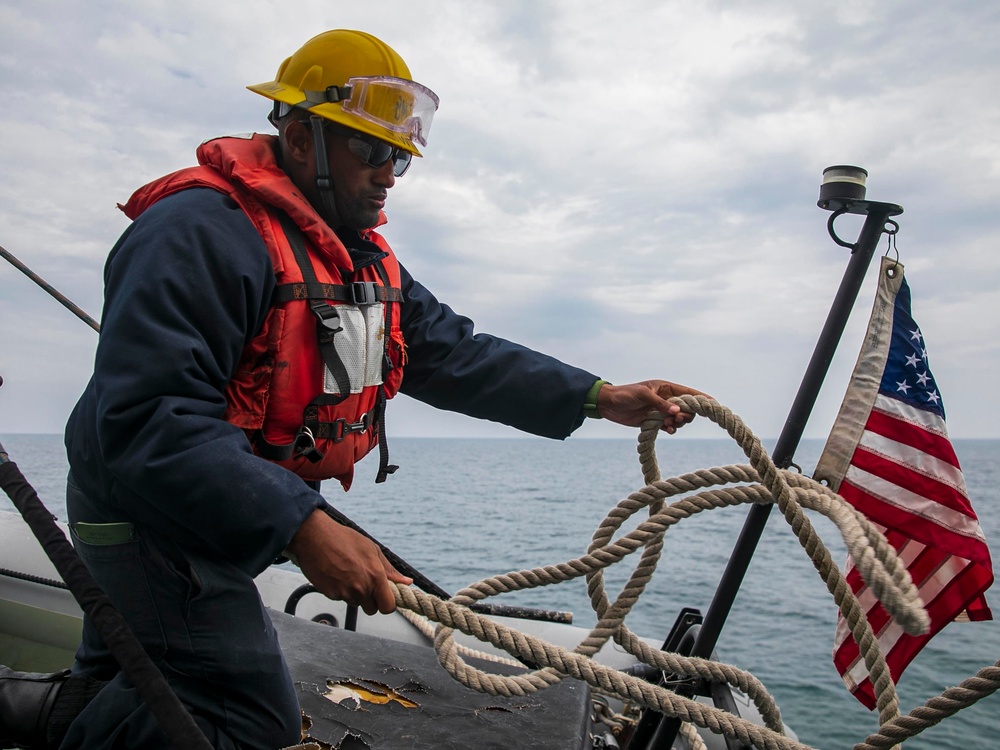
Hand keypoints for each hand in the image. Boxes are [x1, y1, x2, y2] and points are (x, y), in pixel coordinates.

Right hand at [286, 508, 411, 614]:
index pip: (388, 607)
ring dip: (354, 594)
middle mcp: (361, 588)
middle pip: (372, 609)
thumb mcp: (372, 549)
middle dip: (370, 600)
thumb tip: (407, 582)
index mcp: (375, 576)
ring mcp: (345, 593)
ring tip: (348, 573)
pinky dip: (340, 590)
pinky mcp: (330, 594)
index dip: (387, 603)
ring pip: (356, 604)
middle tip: (364, 582)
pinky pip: (341, 598)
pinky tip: (336, 574)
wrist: (314, 537)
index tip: (384, 597)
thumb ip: (390, 570)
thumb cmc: (344, 539)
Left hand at [597, 379, 708, 432]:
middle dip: (686, 414)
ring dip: (678, 423)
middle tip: (677, 419)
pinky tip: (667, 430)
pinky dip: (671, 429)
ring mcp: (661, 411)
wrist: (609, 405)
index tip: (713, 404)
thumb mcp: (643, 395)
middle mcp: (666, 399)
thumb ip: (660, 404)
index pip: (688, 392)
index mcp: (666, 388)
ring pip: (679, 419)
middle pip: (687, 408)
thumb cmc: (625, 394)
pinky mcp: (654, 421)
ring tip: (669, 424)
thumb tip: (678, 412)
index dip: (701, 398)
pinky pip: (669, 427)